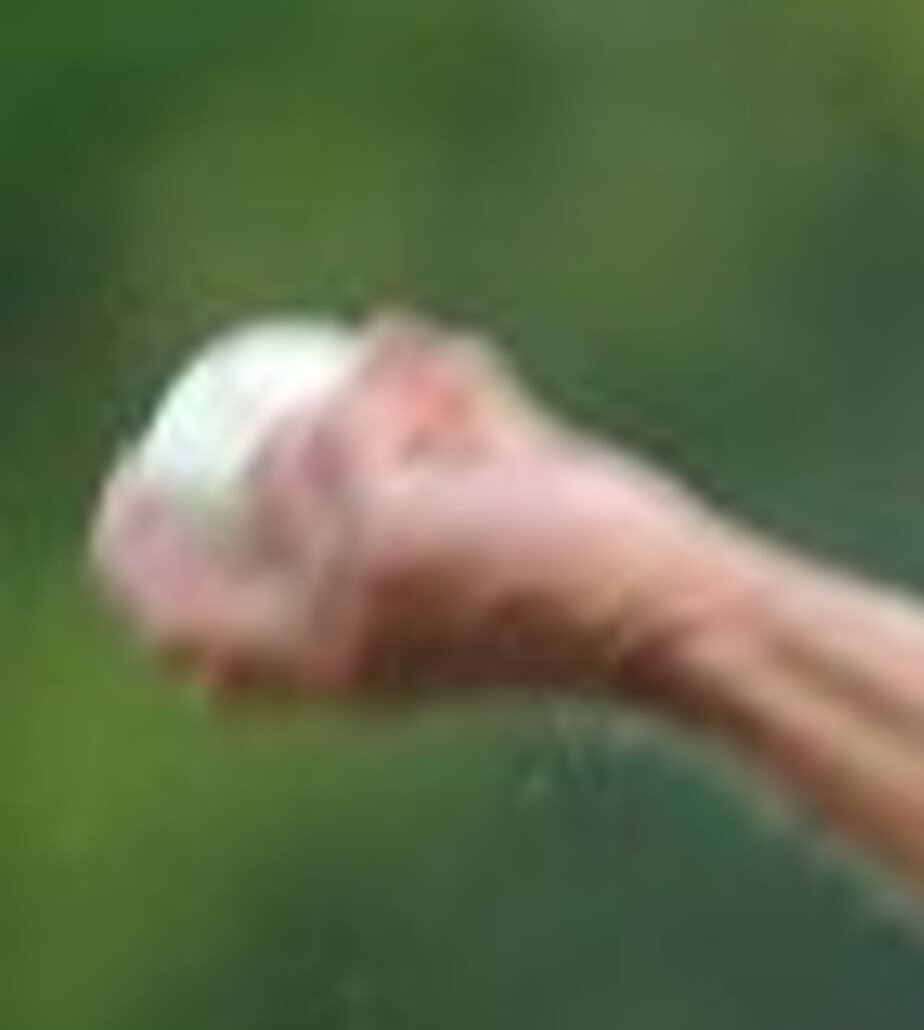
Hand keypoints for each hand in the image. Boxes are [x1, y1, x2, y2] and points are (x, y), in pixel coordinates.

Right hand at [88, 313, 729, 719]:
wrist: (681, 622)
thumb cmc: (610, 582)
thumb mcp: (496, 521)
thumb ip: (429, 460)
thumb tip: (372, 350)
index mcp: (352, 678)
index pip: (200, 648)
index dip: (145, 567)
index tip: (136, 488)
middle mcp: (333, 655)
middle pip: (174, 585)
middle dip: (142, 512)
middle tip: (154, 434)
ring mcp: (343, 598)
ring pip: (294, 437)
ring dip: (382, 399)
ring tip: (484, 422)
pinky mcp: (371, 538)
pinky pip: (349, 409)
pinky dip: (420, 389)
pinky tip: (496, 419)